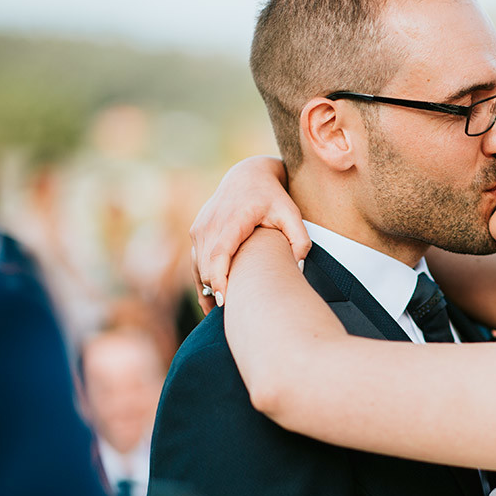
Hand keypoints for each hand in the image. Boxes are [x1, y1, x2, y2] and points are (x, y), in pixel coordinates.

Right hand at [190, 156, 310, 312]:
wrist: (248, 176)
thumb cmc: (273, 197)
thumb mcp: (292, 214)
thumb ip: (300, 239)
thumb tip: (299, 267)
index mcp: (232, 220)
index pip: (218, 255)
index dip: (219, 281)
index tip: (226, 303)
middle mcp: (210, 224)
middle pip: (206, 267)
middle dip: (216, 292)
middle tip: (230, 319)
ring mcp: (199, 228)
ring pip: (198, 267)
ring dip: (208, 290)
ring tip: (224, 315)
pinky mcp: (196, 233)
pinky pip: (195, 263)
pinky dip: (204, 282)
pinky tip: (214, 302)